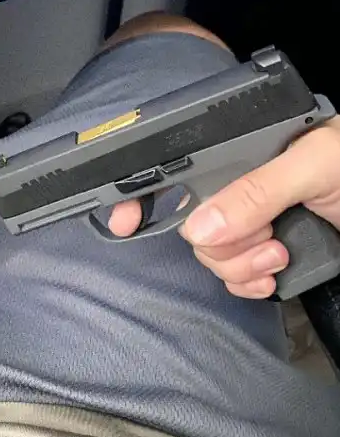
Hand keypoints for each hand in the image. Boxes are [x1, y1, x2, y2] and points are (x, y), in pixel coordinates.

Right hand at [109, 117, 339, 297]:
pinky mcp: (267, 253)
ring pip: (213, 256)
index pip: (179, 168)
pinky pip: (235, 276)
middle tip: (266, 240)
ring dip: (242, 266)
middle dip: (225, 245)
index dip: (141, 192)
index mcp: (245, 154)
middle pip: (193, 226)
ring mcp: (254, 223)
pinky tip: (273, 275)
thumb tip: (202, 224)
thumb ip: (258, 189)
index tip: (121, 219)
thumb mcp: (315, 165)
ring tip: (281, 254)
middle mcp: (242, 188)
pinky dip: (249, 283)